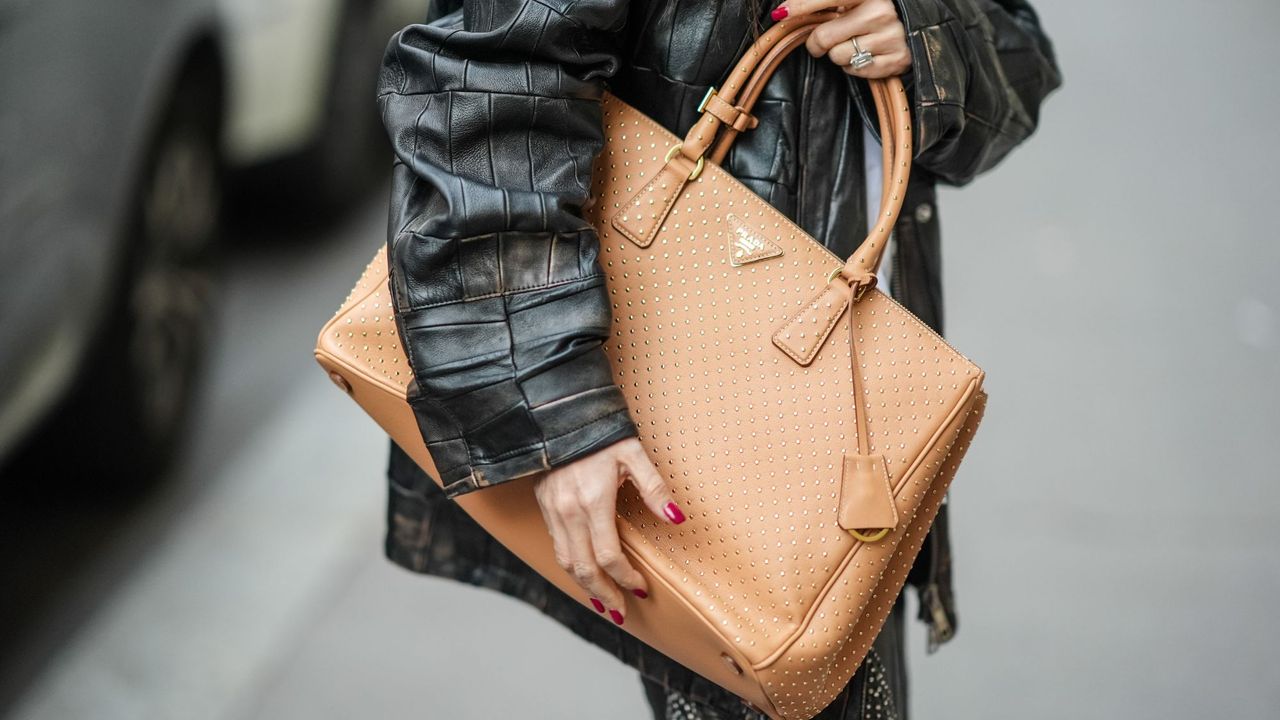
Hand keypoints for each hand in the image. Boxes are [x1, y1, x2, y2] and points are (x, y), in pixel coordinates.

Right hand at [531, 437, 685, 625]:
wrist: (559, 413)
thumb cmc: (600, 431)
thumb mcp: (633, 453)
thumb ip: (654, 488)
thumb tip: (677, 517)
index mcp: (592, 501)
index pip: (608, 556)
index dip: (625, 577)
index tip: (641, 587)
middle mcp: (568, 511)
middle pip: (584, 568)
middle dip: (603, 594)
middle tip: (620, 612)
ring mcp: (553, 510)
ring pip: (566, 561)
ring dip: (584, 585)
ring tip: (602, 601)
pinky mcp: (544, 505)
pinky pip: (557, 545)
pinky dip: (572, 565)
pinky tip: (584, 572)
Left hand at [771, 0, 912, 78]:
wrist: (919, 24)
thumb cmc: (877, 8)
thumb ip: (828, 2)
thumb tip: (785, 11)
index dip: (800, 6)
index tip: (782, 14)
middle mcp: (881, 13)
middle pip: (823, 37)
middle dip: (818, 40)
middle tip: (825, 37)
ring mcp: (891, 38)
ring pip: (837, 57)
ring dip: (838, 53)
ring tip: (855, 42)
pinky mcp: (896, 61)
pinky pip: (854, 72)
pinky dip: (853, 66)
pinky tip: (866, 53)